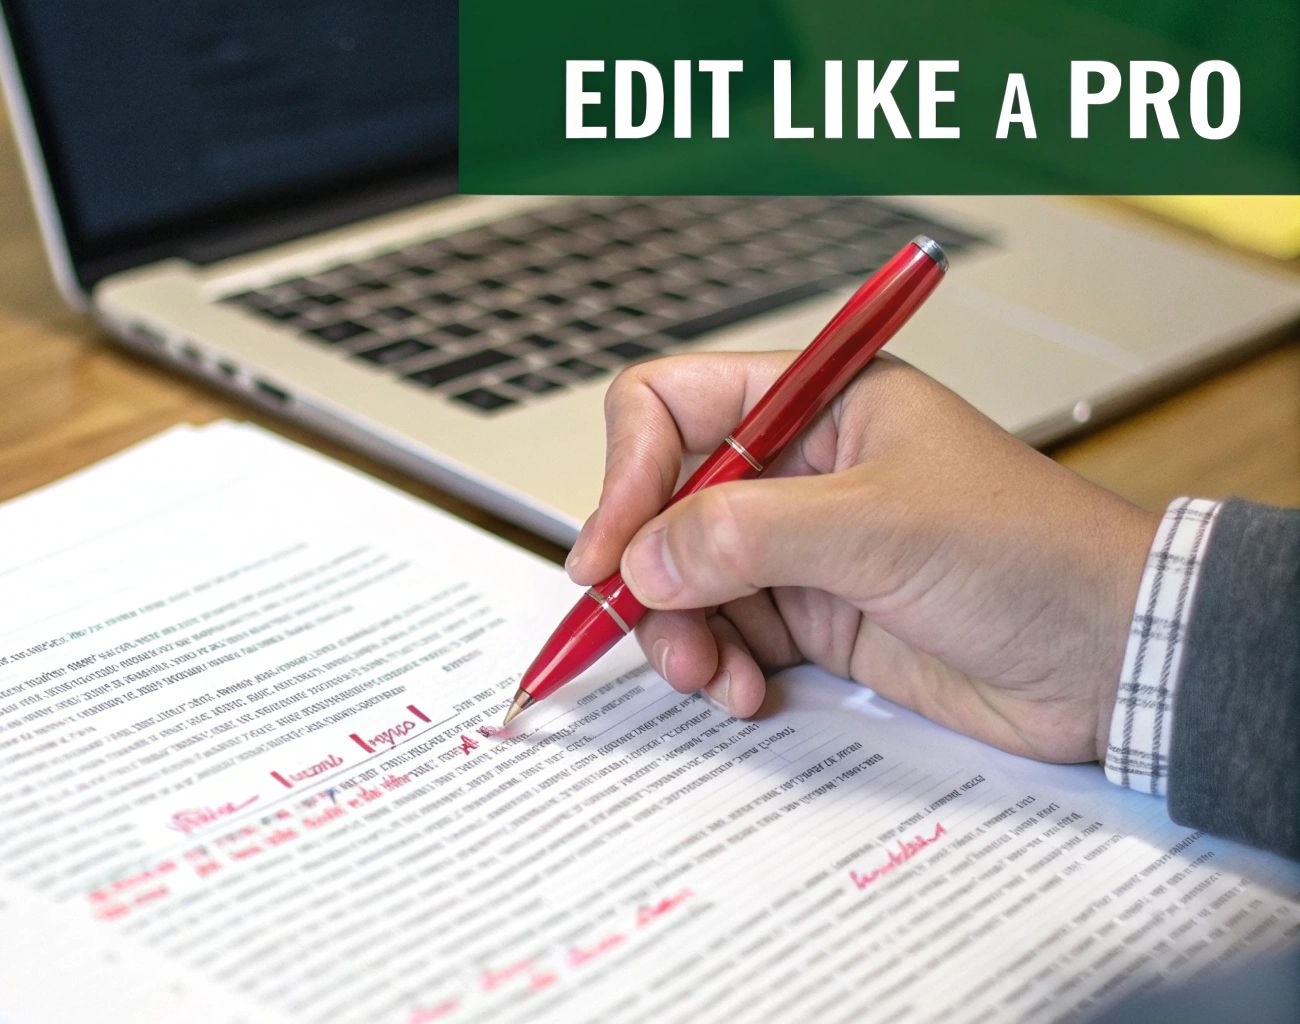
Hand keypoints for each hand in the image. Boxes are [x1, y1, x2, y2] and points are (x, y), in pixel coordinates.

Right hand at [566, 353, 1157, 763]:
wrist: (1109, 660)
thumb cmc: (1033, 557)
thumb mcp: (881, 527)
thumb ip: (747, 534)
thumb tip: (641, 558)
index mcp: (815, 403)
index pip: (671, 407)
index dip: (626, 472)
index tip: (612, 550)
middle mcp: (796, 470)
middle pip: (660, 504)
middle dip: (646, 572)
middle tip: (647, 624)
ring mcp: (800, 548)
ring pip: (681, 581)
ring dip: (678, 634)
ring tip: (710, 674)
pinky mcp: (812, 618)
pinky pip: (723, 637)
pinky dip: (717, 669)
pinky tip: (747, 690)